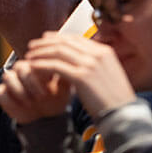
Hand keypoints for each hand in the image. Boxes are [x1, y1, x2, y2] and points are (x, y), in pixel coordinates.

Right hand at [0, 60, 71, 123]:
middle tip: (42, 95)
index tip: (51, 83)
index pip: (33, 60)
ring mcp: (11, 81)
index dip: (40, 71)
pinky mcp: (2, 94)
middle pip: (20, 67)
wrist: (48, 116)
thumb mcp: (65, 87)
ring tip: (32, 102)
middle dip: (31, 82)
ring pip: (8, 77)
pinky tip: (23, 106)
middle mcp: (21, 70)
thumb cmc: (57, 98)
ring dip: (20, 91)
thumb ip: (65, 74)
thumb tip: (67, 63)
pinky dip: (10, 100)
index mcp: (36, 64)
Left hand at [20, 33, 135, 117]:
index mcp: (104, 52)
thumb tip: (80, 61)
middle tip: (32, 46)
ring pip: (58, 52)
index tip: (45, 39)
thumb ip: (95, 65)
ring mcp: (90, 65)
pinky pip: (56, 66)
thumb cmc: (114, 100)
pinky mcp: (82, 77)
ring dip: (41, 53)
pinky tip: (33, 67)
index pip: (76, 38)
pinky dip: (42, 65)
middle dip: (45, 43)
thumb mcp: (108, 75)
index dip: (58, 37)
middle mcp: (98, 54)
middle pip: (65, 42)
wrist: (123, 115)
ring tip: (29, 57)